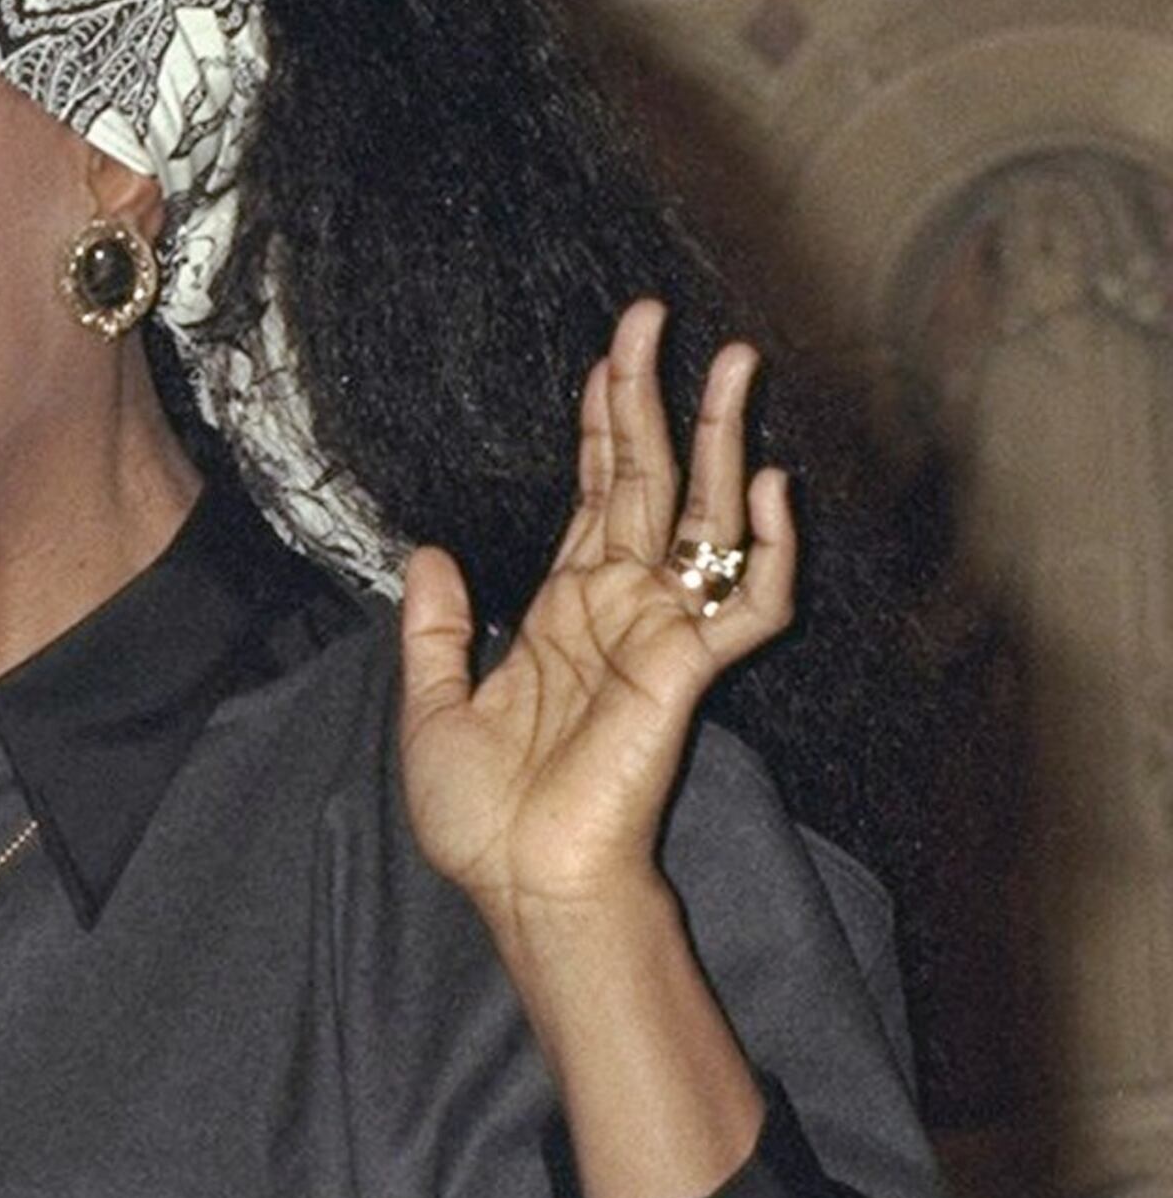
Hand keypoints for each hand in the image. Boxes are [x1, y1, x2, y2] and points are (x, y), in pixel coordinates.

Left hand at [399, 299, 795, 937]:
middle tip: (653, 314)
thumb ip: (434, 629)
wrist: (517, 883)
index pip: (590, 492)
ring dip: (722, 439)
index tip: (607, 352)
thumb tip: (428, 553)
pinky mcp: (689, 673)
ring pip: (704, 516)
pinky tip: (769, 490)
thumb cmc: (481, 815)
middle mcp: (619, 607)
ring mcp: (660, 634)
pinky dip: (767, 550)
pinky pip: (748, 604)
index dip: (598, 421)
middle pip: (646, 478)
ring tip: (734, 363)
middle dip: (652, 396)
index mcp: (562, 609)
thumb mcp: (430, 706)